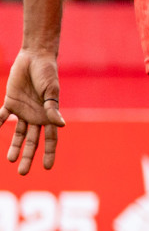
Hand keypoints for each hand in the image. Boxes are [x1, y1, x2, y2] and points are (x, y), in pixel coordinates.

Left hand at [0, 49, 64, 173]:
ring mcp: (23, 111)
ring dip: (14, 146)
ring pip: (18, 134)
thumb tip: (61, 126)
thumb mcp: (51, 91)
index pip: (50, 139)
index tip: (47, 168)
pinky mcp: (11, 103)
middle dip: (28, 156)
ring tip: (10, 160)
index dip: (49, 153)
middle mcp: (36, 117)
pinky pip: (2, 116)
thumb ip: (52, 109)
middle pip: (33, 141)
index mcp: (49, 115)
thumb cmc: (47, 73)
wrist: (35, 57)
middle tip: (22, 172)